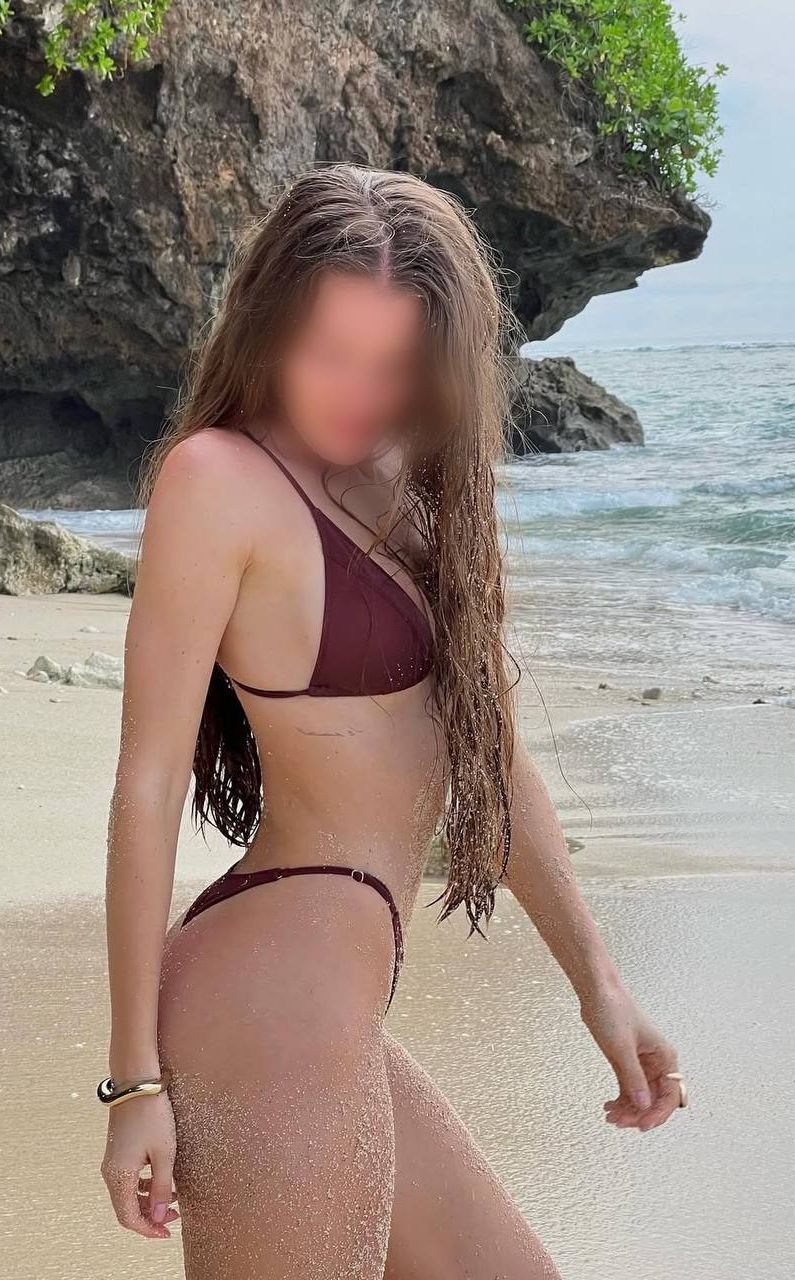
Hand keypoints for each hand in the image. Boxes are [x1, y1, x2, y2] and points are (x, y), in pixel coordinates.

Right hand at [100, 1092, 178, 1237]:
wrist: (137, 1084)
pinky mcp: (118, 1152)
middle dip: (150, 1217)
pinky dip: (143, 1187)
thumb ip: (162, 1187)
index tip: (168, 1232)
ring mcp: (112, 1161)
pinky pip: (127, 1180)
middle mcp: (110, 1172)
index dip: (148, 1229)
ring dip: (147, 1201)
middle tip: (175, 1217)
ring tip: (173, 1198)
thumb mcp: (164, 1153)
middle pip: (126, 1209)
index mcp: (119, 1176)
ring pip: (126, 1195)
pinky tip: (160, 1180)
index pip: (129, 1217)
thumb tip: (160, 1215)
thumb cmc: (153, 1116)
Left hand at [580, 981, 682, 1131]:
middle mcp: (657, 1062)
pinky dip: (621, 1100)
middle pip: (655, 1099)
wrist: (596, 991)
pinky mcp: (627, 1061)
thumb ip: (633, 1078)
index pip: (670, 1095)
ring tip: (611, 1116)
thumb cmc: (612, 1011)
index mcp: (664, 1056)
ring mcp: (642, 1063)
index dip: (658, 1114)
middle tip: (620, 1122)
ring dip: (628, 1110)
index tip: (642, 1125)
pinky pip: (629, 1088)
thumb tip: (645, 1105)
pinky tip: (609, 1107)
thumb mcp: (622, 1048)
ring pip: (641, 1097)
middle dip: (639, 1114)